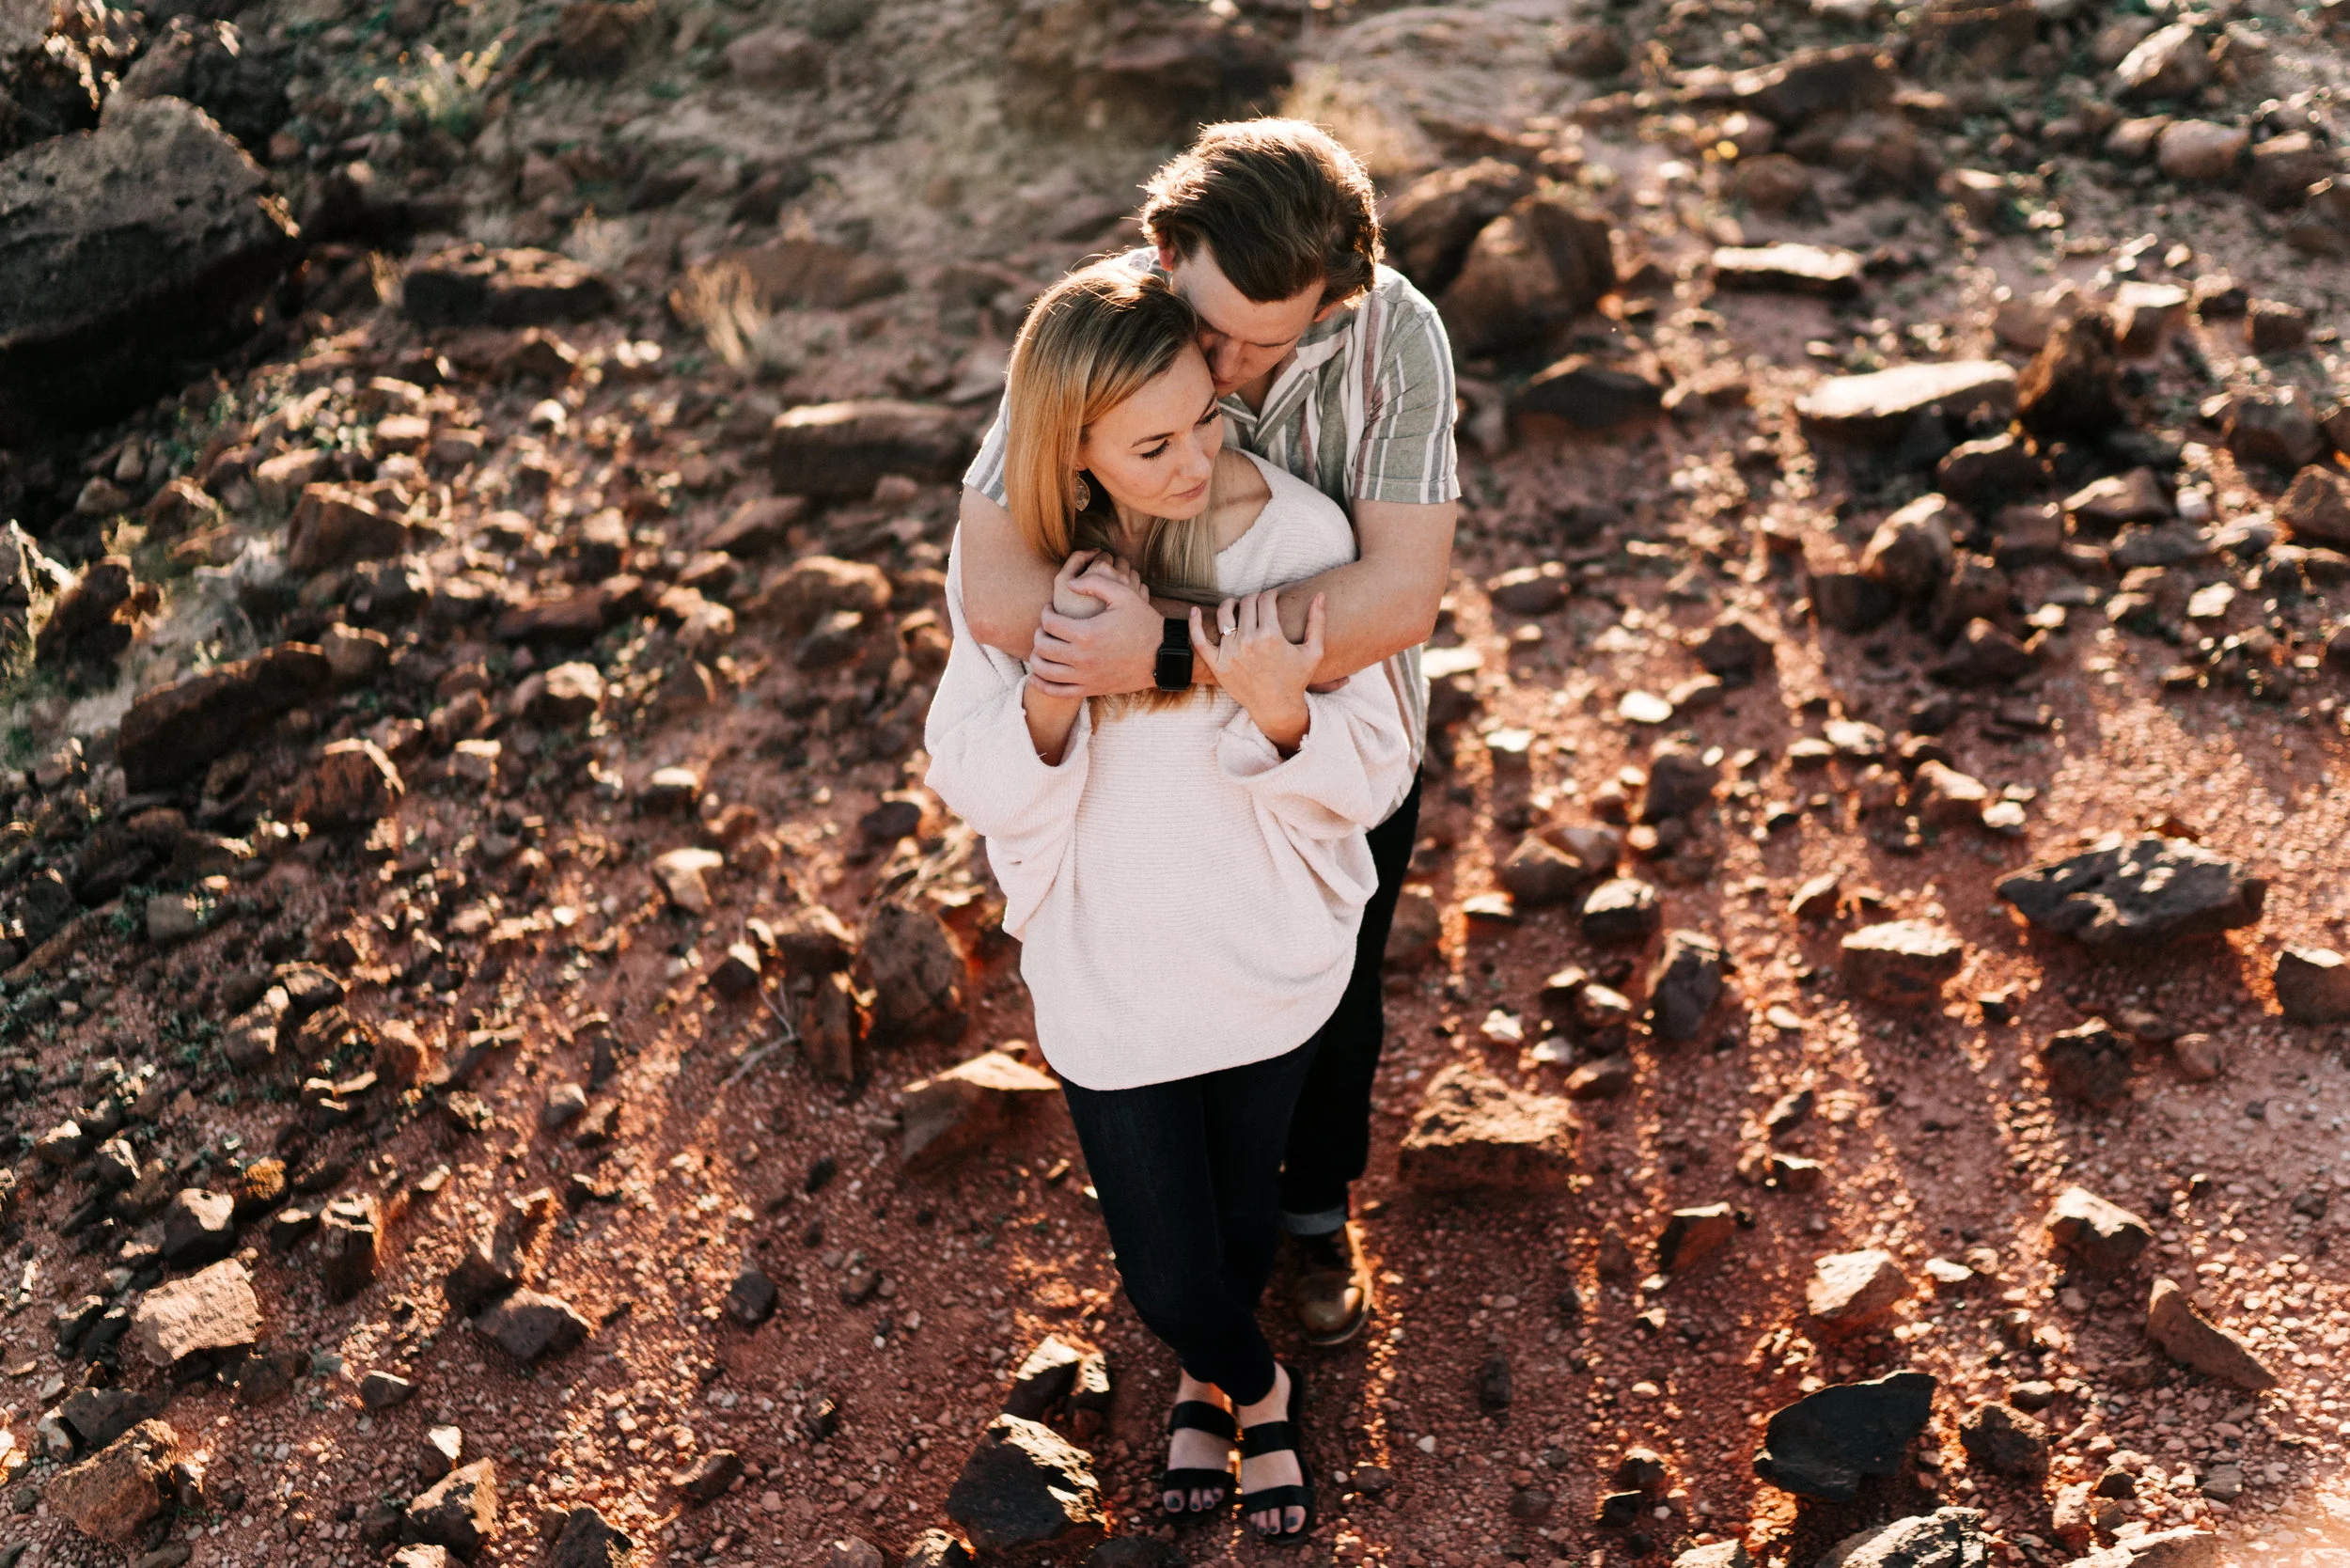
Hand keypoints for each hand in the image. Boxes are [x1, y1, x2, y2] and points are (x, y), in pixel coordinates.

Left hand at [1031, 556, 1158, 697]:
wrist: (1163, 657)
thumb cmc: (1144, 623)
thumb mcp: (1123, 594)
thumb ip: (1095, 582)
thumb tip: (1068, 584)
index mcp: (1087, 634)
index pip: (1048, 623)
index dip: (1045, 612)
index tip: (1051, 609)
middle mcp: (1082, 658)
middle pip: (1042, 646)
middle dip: (1039, 633)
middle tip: (1047, 627)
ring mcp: (1085, 677)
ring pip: (1044, 670)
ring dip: (1037, 656)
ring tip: (1044, 646)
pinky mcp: (1090, 690)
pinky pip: (1055, 692)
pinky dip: (1041, 683)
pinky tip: (1038, 674)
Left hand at [1192, 590, 1323, 753]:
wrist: (1276, 708)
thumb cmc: (1296, 679)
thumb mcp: (1314, 651)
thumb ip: (1317, 621)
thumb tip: (1321, 594)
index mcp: (1271, 636)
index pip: (1266, 600)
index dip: (1270, 594)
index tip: (1273, 597)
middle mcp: (1248, 642)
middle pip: (1246, 604)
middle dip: (1254, 598)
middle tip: (1258, 603)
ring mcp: (1230, 653)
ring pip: (1224, 615)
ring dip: (1230, 604)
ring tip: (1236, 604)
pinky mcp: (1217, 665)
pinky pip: (1199, 640)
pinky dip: (1194, 623)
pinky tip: (1195, 611)